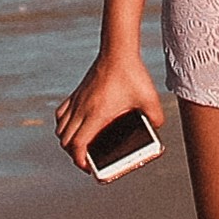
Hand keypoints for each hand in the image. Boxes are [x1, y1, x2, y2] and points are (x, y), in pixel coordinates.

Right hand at [52, 53, 164, 177]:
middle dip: (73, 155)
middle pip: (65, 141)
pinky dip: (64, 124)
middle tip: (87, 160)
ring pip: (60, 128)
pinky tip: (76, 125)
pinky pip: (62, 113)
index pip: (77, 145)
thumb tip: (157, 128)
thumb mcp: (151, 99)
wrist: (117, 51)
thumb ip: (156, 117)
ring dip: (67, 140)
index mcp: (97, 114)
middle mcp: (82, 109)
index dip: (79, 161)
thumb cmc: (132, 74)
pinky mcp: (77, 93)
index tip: (88, 168)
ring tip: (81, 145)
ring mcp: (77, 100)